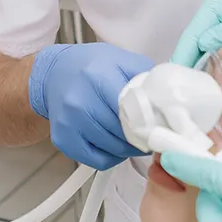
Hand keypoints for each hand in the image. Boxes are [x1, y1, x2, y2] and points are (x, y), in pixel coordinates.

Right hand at [30, 43, 154, 168]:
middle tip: (148, 133)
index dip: (149, 120)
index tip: (158, 125)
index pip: (133, 110)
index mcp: (98, 77)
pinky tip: (113, 144)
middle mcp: (80, 102)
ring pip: (113, 149)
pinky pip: (98, 161)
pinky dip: (112, 157)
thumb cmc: (92, 67)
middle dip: (140, 136)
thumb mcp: (121, 60)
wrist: (54, 75)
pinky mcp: (63, 140)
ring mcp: (69, 123)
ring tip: (131, 137)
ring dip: (128, 147)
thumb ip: (144, 78)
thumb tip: (167, 102)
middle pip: (123, 133)